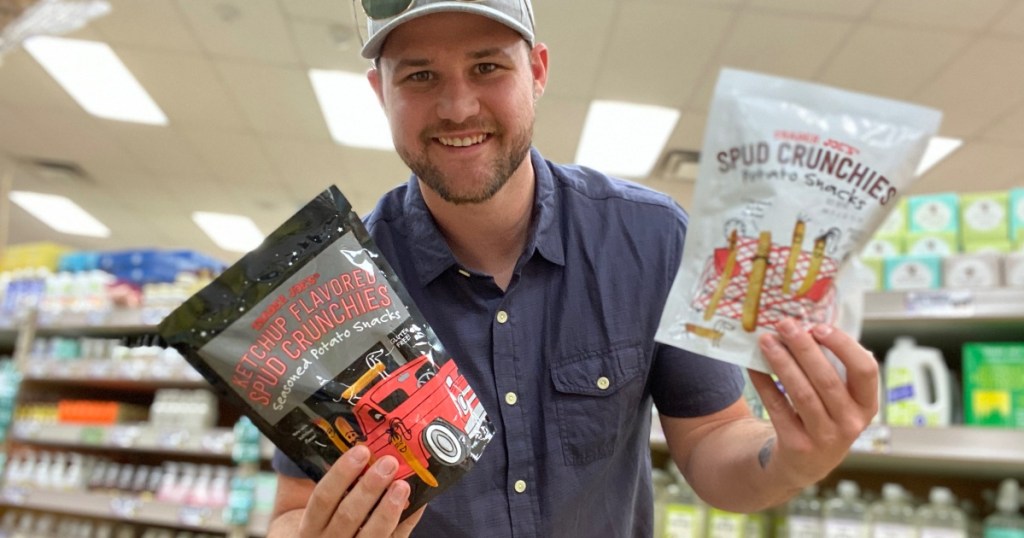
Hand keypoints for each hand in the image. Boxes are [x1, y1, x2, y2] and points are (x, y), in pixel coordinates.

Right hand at [298, 445, 425, 537]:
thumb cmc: (325, 525)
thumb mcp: (310, 510)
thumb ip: (325, 487)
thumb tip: (356, 452)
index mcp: (311, 526)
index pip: (322, 498)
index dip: (341, 474)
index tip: (361, 451)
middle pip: (347, 516)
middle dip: (369, 488)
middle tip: (389, 463)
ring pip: (370, 536)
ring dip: (388, 509)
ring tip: (403, 485)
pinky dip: (406, 521)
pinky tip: (418, 503)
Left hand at [749, 319, 878, 487]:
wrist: (805, 464)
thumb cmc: (823, 416)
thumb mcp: (840, 398)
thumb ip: (832, 367)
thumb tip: (805, 325)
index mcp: (866, 404)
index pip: (865, 370)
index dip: (843, 345)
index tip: (818, 327)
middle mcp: (851, 423)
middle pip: (827, 379)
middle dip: (803, 348)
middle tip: (784, 324)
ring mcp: (825, 438)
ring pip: (801, 393)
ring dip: (781, 363)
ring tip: (766, 340)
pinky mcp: (798, 445)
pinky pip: (778, 408)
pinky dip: (764, 384)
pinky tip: (753, 365)